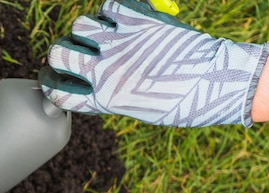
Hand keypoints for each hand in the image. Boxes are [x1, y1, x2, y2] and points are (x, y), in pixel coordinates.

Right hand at [39, 0, 268, 126]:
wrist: (216, 81)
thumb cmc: (181, 101)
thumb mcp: (137, 107)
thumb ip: (108, 93)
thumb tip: (89, 79)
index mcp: (104, 98)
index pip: (58, 92)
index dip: (51, 83)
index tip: (55, 78)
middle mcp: (106, 70)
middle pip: (59, 53)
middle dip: (61, 51)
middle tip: (76, 52)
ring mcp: (121, 44)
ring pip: (81, 25)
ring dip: (87, 28)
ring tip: (103, 33)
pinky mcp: (139, 20)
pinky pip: (110, 4)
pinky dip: (114, 8)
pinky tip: (124, 18)